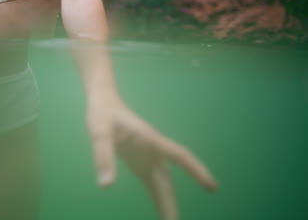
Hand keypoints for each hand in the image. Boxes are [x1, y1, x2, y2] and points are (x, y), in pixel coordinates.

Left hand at [87, 96, 216, 219]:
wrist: (104, 102)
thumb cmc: (103, 113)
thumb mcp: (99, 132)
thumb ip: (103, 156)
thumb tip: (106, 186)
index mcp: (151, 140)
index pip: (180, 156)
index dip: (196, 170)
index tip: (212, 187)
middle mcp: (154, 151)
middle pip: (168, 182)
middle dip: (173, 205)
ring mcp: (149, 158)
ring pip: (163, 186)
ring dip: (168, 205)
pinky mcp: (141, 162)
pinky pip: (153, 184)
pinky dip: (158, 199)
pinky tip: (163, 213)